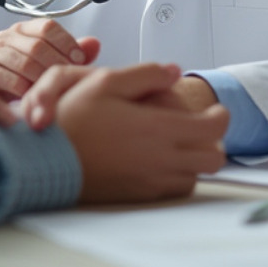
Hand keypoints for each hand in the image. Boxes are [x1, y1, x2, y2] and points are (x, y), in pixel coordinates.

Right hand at [0, 18, 100, 100]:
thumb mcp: (47, 63)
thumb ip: (70, 54)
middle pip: (37, 45)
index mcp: (23, 30)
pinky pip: (8, 79)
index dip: (67, 42)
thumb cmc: (19, 77)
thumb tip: (95, 44)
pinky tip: (33, 98)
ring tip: (52, 91)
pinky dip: (24, 90)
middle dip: (57, 64)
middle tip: (67, 79)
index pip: (47, 26)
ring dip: (42, 79)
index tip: (80, 60)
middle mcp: (5, 38)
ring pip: (24, 63)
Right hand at [35, 63, 229, 203]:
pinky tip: (159, 161)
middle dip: (214, 142)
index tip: (214, 110)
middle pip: (214, 159)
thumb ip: (145, 74)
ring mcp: (151, 181)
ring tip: (179, 144)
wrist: (46, 159)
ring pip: (196, 176)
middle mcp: (161, 159)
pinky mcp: (138, 195)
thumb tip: (173, 70)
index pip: (214, 128)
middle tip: (202, 129)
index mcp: (159, 129)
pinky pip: (173, 189)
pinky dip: (176, 176)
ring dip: (194, 160)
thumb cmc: (73, 119)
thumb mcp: (105, 81)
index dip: (221, 116)